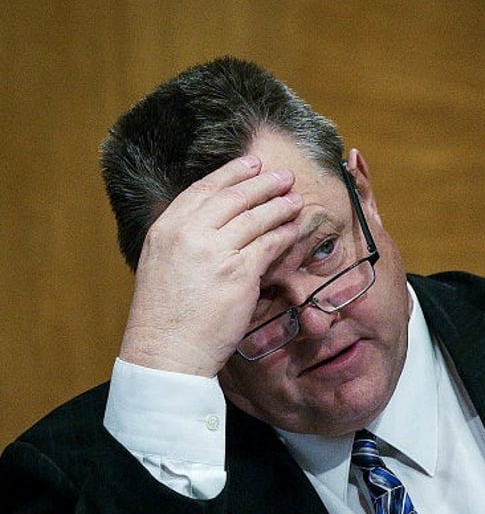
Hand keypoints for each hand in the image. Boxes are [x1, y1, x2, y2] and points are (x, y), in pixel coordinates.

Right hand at [119, 155, 302, 376]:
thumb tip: (209, 220)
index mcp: (166, 228)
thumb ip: (183, 237)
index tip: (251, 163)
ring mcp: (214, 252)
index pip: (203, 189)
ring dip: (278, 205)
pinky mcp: (238, 273)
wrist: (166, 351)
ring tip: (294, 199)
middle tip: (283, 176)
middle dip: (262, 183)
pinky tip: (292, 230)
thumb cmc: (165, 316)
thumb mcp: (161, 263)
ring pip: (255, 217)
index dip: (231, 173)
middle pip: (234, 197)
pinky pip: (268, 245)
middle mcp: (189, 234)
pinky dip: (283, 234)